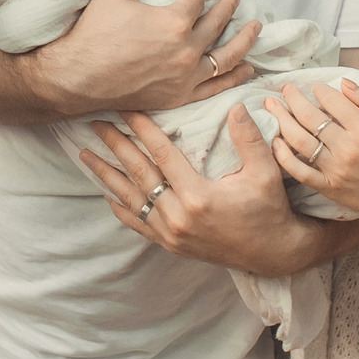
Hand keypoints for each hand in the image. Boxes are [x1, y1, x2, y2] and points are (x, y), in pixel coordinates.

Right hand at [28, 0, 259, 115]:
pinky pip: (216, 86)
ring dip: (244, 39)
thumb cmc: (93, 32)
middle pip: (217, 24)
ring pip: (226, 56)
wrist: (77, 76)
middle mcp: (187, 49)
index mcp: (174, 21)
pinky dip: (234, 76)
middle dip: (228, 7)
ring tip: (255, 27)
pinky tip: (247, 67)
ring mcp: (186, 76)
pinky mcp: (180, 96)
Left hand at [76, 106, 331, 276]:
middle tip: (96, 124)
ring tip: (86, 155)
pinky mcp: (171, 245)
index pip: (162, 155)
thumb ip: (249, 139)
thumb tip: (236, 105)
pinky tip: (106, 193)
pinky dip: (120, 207)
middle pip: (139, 174)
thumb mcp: (264, 173)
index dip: (143, 130)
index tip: (126, 109)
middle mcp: (178, 217)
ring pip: (131, 199)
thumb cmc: (269, 210)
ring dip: (107, 175)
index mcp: (198, 197)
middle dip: (116, 146)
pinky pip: (138, 224)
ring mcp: (171, 234)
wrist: (273, 253)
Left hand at [268, 78, 358, 217]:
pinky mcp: (328, 187)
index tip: (314, 86)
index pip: (333, 102)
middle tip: (285, 88)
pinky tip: (275, 142)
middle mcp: (347, 149)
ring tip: (272, 106)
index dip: (320, 90)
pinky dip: (283, 156)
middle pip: (310, 118)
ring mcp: (335, 170)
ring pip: (300, 141)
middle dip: (293, 98)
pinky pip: (299, 172)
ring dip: (282, 121)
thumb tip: (344, 83)